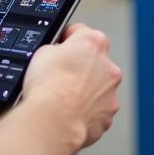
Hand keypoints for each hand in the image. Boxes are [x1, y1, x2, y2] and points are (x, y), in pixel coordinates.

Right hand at [21, 24, 121, 148]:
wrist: (53, 121)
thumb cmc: (48, 86)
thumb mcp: (42, 52)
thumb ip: (56, 49)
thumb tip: (57, 55)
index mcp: (94, 42)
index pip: (80, 32)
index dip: (66, 40)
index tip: (59, 49)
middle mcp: (109, 66)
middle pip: (94, 61)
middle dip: (80, 67)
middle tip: (59, 76)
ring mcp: (111, 93)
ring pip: (98, 87)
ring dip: (85, 90)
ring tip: (63, 98)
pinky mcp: (107, 116)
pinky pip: (97, 110)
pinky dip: (86, 111)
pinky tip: (69, 113)